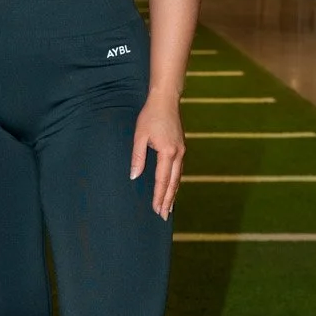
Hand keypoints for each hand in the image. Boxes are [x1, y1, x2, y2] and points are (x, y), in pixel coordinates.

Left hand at [131, 92, 183, 219]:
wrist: (166, 100)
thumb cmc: (150, 116)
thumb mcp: (139, 135)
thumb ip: (137, 157)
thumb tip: (133, 176)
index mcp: (168, 152)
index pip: (162, 180)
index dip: (159, 196)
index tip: (156, 210)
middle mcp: (178, 154)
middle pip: (173, 183)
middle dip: (168, 200)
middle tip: (163, 216)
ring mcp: (182, 151)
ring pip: (178, 178)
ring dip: (173, 193)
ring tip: (169, 207)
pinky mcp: (181, 147)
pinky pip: (179, 170)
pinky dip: (175, 182)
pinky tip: (172, 187)